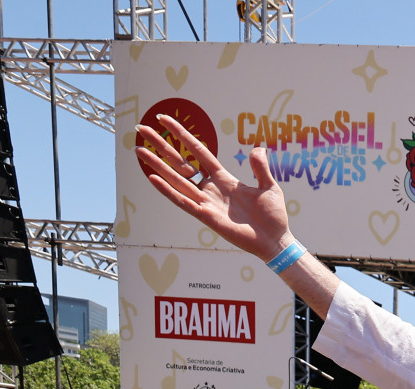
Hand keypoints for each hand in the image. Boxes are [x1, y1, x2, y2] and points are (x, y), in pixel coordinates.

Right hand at [136, 115, 293, 258]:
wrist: (275, 241)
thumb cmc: (273, 217)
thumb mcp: (269, 187)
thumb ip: (260, 168)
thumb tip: (257, 149)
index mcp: (224, 179)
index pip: (198, 152)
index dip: (182, 135)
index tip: (165, 120)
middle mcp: (211, 189)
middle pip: (180, 162)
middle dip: (161, 145)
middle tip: (142, 128)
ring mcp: (207, 202)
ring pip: (176, 179)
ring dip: (157, 165)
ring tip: (139, 149)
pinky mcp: (207, 217)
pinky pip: (183, 201)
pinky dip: (168, 191)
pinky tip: (152, 178)